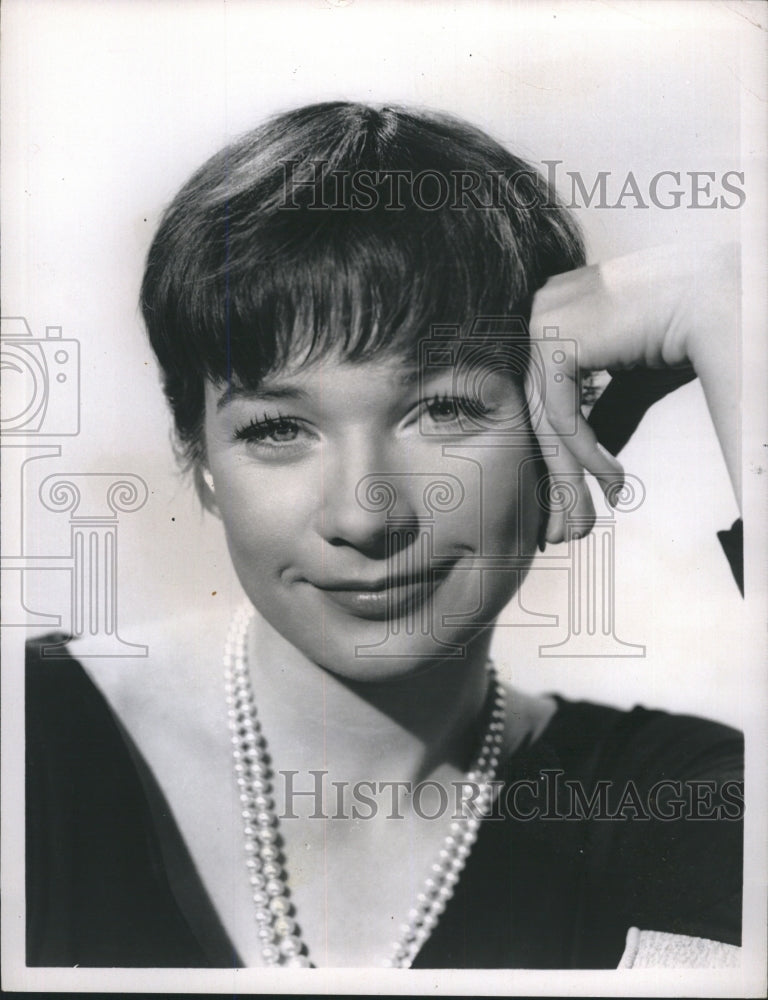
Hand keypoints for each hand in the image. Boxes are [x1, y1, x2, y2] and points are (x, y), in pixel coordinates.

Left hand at [527, 242, 739, 543]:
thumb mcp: (631, 381)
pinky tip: (613, 480)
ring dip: (569, 479)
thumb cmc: (686, 332)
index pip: (543, 398)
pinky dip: (588, 454)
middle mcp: (541, 313)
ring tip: (584, 522)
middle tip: (561, 532)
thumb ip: (601, 414)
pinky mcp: (556, 339)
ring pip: (548, 421)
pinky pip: (564, 416)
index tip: (568, 505)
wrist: (720, 296)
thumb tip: (585, 466)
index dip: (555, 456)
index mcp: (554, 315)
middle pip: (539, 414)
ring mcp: (543, 322)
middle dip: (554, 479)